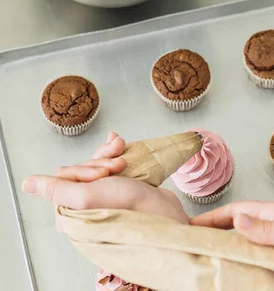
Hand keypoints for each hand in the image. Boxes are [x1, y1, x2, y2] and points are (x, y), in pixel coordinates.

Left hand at [22, 132, 189, 228]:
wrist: (163, 211)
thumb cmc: (127, 206)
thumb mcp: (86, 196)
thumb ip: (56, 188)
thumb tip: (27, 183)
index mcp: (70, 212)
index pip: (65, 177)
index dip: (85, 170)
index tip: (104, 174)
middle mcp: (83, 205)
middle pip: (82, 169)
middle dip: (101, 162)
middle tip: (119, 167)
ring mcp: (101, 197)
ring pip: (96, 164)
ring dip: (110, 156)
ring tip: (124, 157)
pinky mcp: (117, 189)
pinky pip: (109, 164)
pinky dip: (115, 153)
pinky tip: (121, 144)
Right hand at [191, 200, 273, 255]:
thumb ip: (270, 228)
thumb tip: (238, 220)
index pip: (238, 210)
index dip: (214, 216)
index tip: (193, 225)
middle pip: (241, 223)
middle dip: (219, 229)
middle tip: (197, 240)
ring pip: (251, 238)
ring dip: (232, 243)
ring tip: (214, 253)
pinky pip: (262, 252)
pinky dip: (248, 255)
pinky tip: (242, 265)